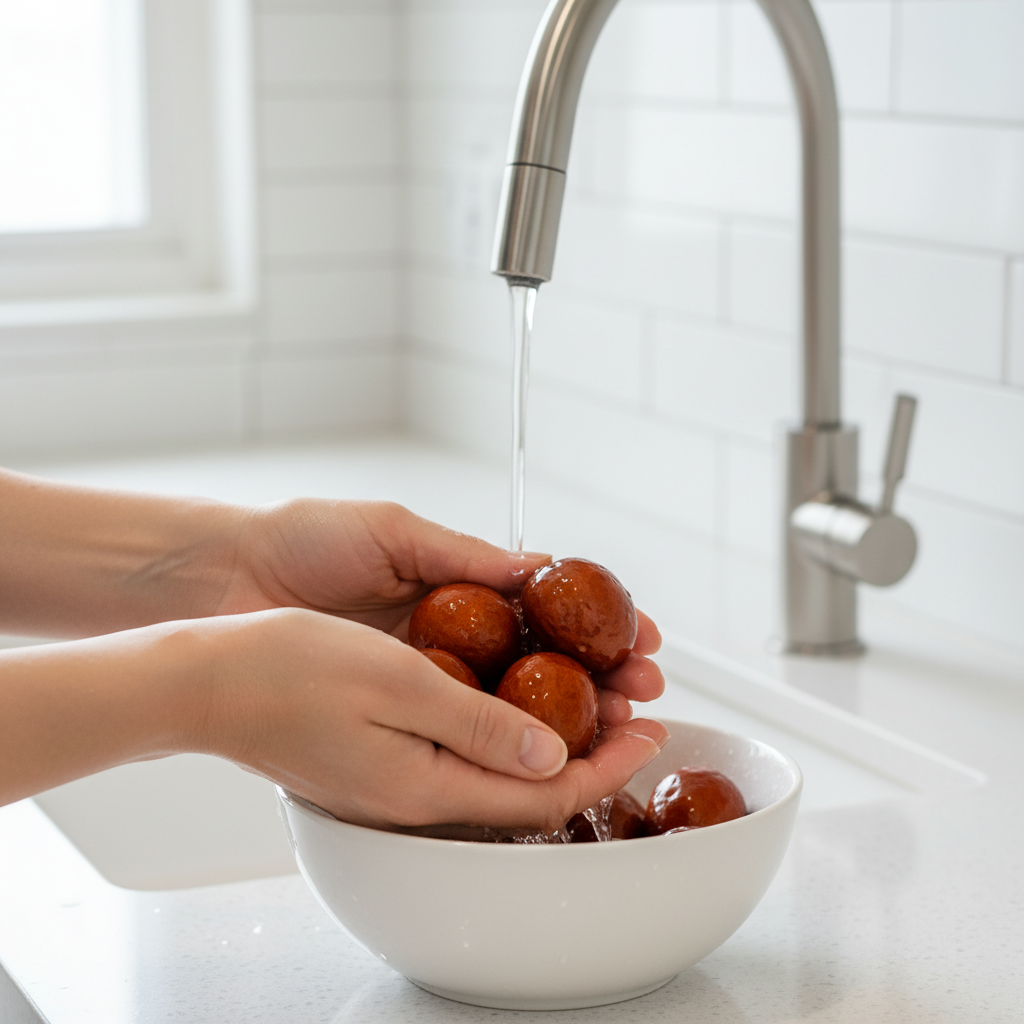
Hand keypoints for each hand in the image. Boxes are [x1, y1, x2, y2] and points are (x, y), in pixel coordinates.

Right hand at [200, 608, 668, 831]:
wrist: (208, 679)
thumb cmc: (289, 669)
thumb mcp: (398, 683)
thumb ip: (478, 725)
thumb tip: (551, 754)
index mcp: (427, 785)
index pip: (543, 791)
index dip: (607, 762)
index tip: (650, 727)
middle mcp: (416, 796)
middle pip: (529, 789)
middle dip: (594, 751)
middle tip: (636, 708)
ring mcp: (396, 782)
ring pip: (499, 772)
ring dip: (554, 738)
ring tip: (596, 699)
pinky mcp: (380, 761)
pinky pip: (463, 758)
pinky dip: (508, 733)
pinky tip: (517, 700)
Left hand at [215, 500, 665, 722]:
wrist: (228, 576)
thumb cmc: (306, 541)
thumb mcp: (396, 532)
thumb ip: (466, 555)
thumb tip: (539, 566)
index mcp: (457, 592)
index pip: (547, 615)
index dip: (600, 628)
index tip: (644, 640)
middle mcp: (451, 642)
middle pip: (545, 669)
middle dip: (604, 680)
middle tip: (649, 693)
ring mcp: (424, 680)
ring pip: (512, 708)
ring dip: (572, 718)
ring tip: (622, 723)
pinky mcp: (391, 713)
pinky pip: (456, 732)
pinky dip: (505, 743)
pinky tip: (547, 751)